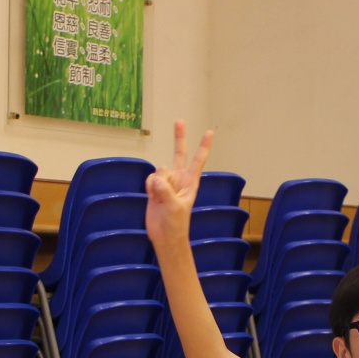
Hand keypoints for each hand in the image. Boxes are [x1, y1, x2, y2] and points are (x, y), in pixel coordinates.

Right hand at [146, 119, 213, 247]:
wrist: (164, 236)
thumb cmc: (176, 224)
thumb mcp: (174, 207)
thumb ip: (165, 191)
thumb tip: (156, 178)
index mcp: (190, 182)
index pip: (198, 160)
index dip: (203, 146)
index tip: (209, 131)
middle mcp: (179, 179)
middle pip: (179, 153)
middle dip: (179, 137)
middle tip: (179, 121)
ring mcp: (166, 182)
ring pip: (159, 170)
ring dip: (158, 183)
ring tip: (161, 199)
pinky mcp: (155, 187)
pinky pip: (150, 179)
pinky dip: (149, 187)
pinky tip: (153, 197)